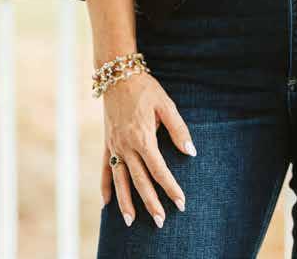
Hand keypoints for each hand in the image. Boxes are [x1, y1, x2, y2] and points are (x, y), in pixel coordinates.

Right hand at [100, 72, 196, 226]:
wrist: (117, 75)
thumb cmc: (145, 89)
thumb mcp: (166, 104)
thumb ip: (178, 129)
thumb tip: (191, 151)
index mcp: (143, 137)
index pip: (159, 170)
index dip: (170, 187)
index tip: (181, 202)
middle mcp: (126, 146)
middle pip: (140, 180)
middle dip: (151, 202)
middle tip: (161, 221)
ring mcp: (114, 145)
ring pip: (120, 180)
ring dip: (126, 202)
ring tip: (131, 221)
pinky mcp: (107, 142)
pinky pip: (105, 168)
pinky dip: (105, 186)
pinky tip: (106, 203)